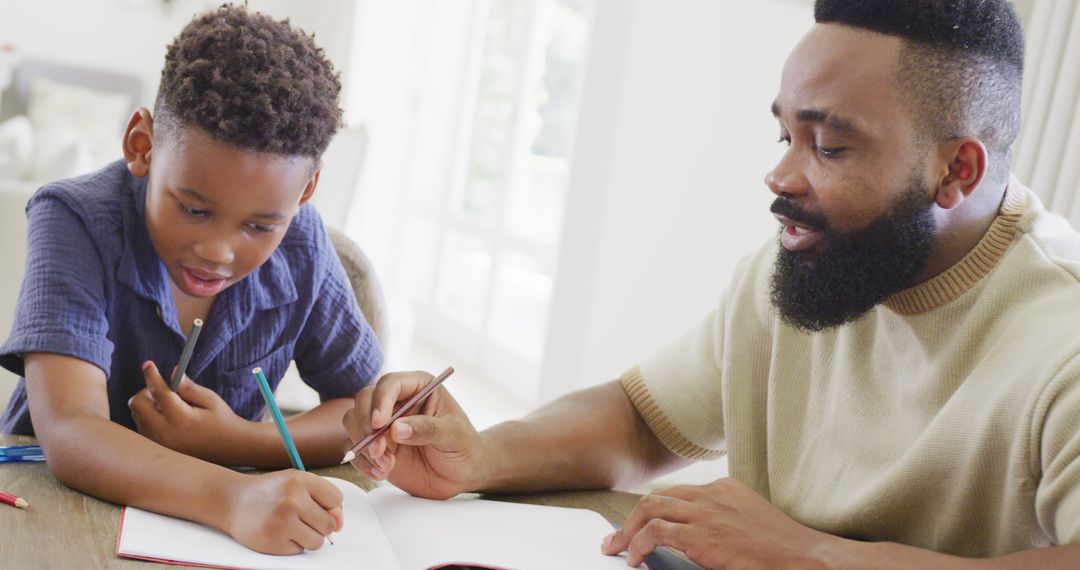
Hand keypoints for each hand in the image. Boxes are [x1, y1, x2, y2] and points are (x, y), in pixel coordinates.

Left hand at [128, 360, 248, 460]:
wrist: (227, 447)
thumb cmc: (221, 420)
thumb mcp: (210, 399)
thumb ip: (189, 387)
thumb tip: (173, 372)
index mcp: (181, 419)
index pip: (158, 392)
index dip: (151, 376)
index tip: (148, 364)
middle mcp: (165, 432)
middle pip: (137, 404)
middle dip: (146, 392)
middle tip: (164, 391)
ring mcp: (158, 442)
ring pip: (137, 415)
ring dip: (147, 405)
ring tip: (169, 406)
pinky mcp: (156, 447)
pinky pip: (141, 426)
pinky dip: (148, 416)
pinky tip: (167, 417)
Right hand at [223, 470, 343, 554]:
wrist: (232, 501)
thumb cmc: (270, 492)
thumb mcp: (296, 484)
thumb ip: (322, 499)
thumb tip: (340, 524)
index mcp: (300, 480)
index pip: (336, 500)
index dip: (329, 506)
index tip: (315, 505)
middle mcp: (292, 500)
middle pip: (329, 524)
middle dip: (320, 525)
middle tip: (301, 518)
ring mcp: (282, 522)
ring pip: (318, 541)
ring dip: (308, 537)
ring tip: (290, 526)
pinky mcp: (273, 542)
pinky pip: (299, 550)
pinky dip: (292, 545)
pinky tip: (278, 533)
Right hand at [341, 371, 487, 498]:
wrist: (463, 474)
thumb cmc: (464, 447)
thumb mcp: (454, 435)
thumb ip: (428, 429)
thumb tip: (396, 429)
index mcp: (419, 387)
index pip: (391, 383)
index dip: (381, 400)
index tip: (380, 423)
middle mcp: (397, 401)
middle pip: (364, 400)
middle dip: (366, 425)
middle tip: (380, 451)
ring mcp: (384, 424)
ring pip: (354, 422)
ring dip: (364, 446)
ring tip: (387, 466)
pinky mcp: (376, 446)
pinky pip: (355, 448)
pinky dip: (362, 462)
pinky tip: (381, 474)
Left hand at [602, 478, 831, 568]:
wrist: (806, 559)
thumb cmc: (781, 550)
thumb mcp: (747, 525)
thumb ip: (719, 524)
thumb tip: (691, 540)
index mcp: (725, 489)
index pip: (677, 494)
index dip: (652, 511)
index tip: (638, 526)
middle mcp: (713, 494)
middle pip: (658, 497)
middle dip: (631, 518)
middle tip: (615, 539)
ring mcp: (707, 512)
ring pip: (651, 509)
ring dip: (627, 531)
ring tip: (616, 549)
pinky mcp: (703, 536)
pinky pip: (657, 532)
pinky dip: (639, 544)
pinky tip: (635, 560)